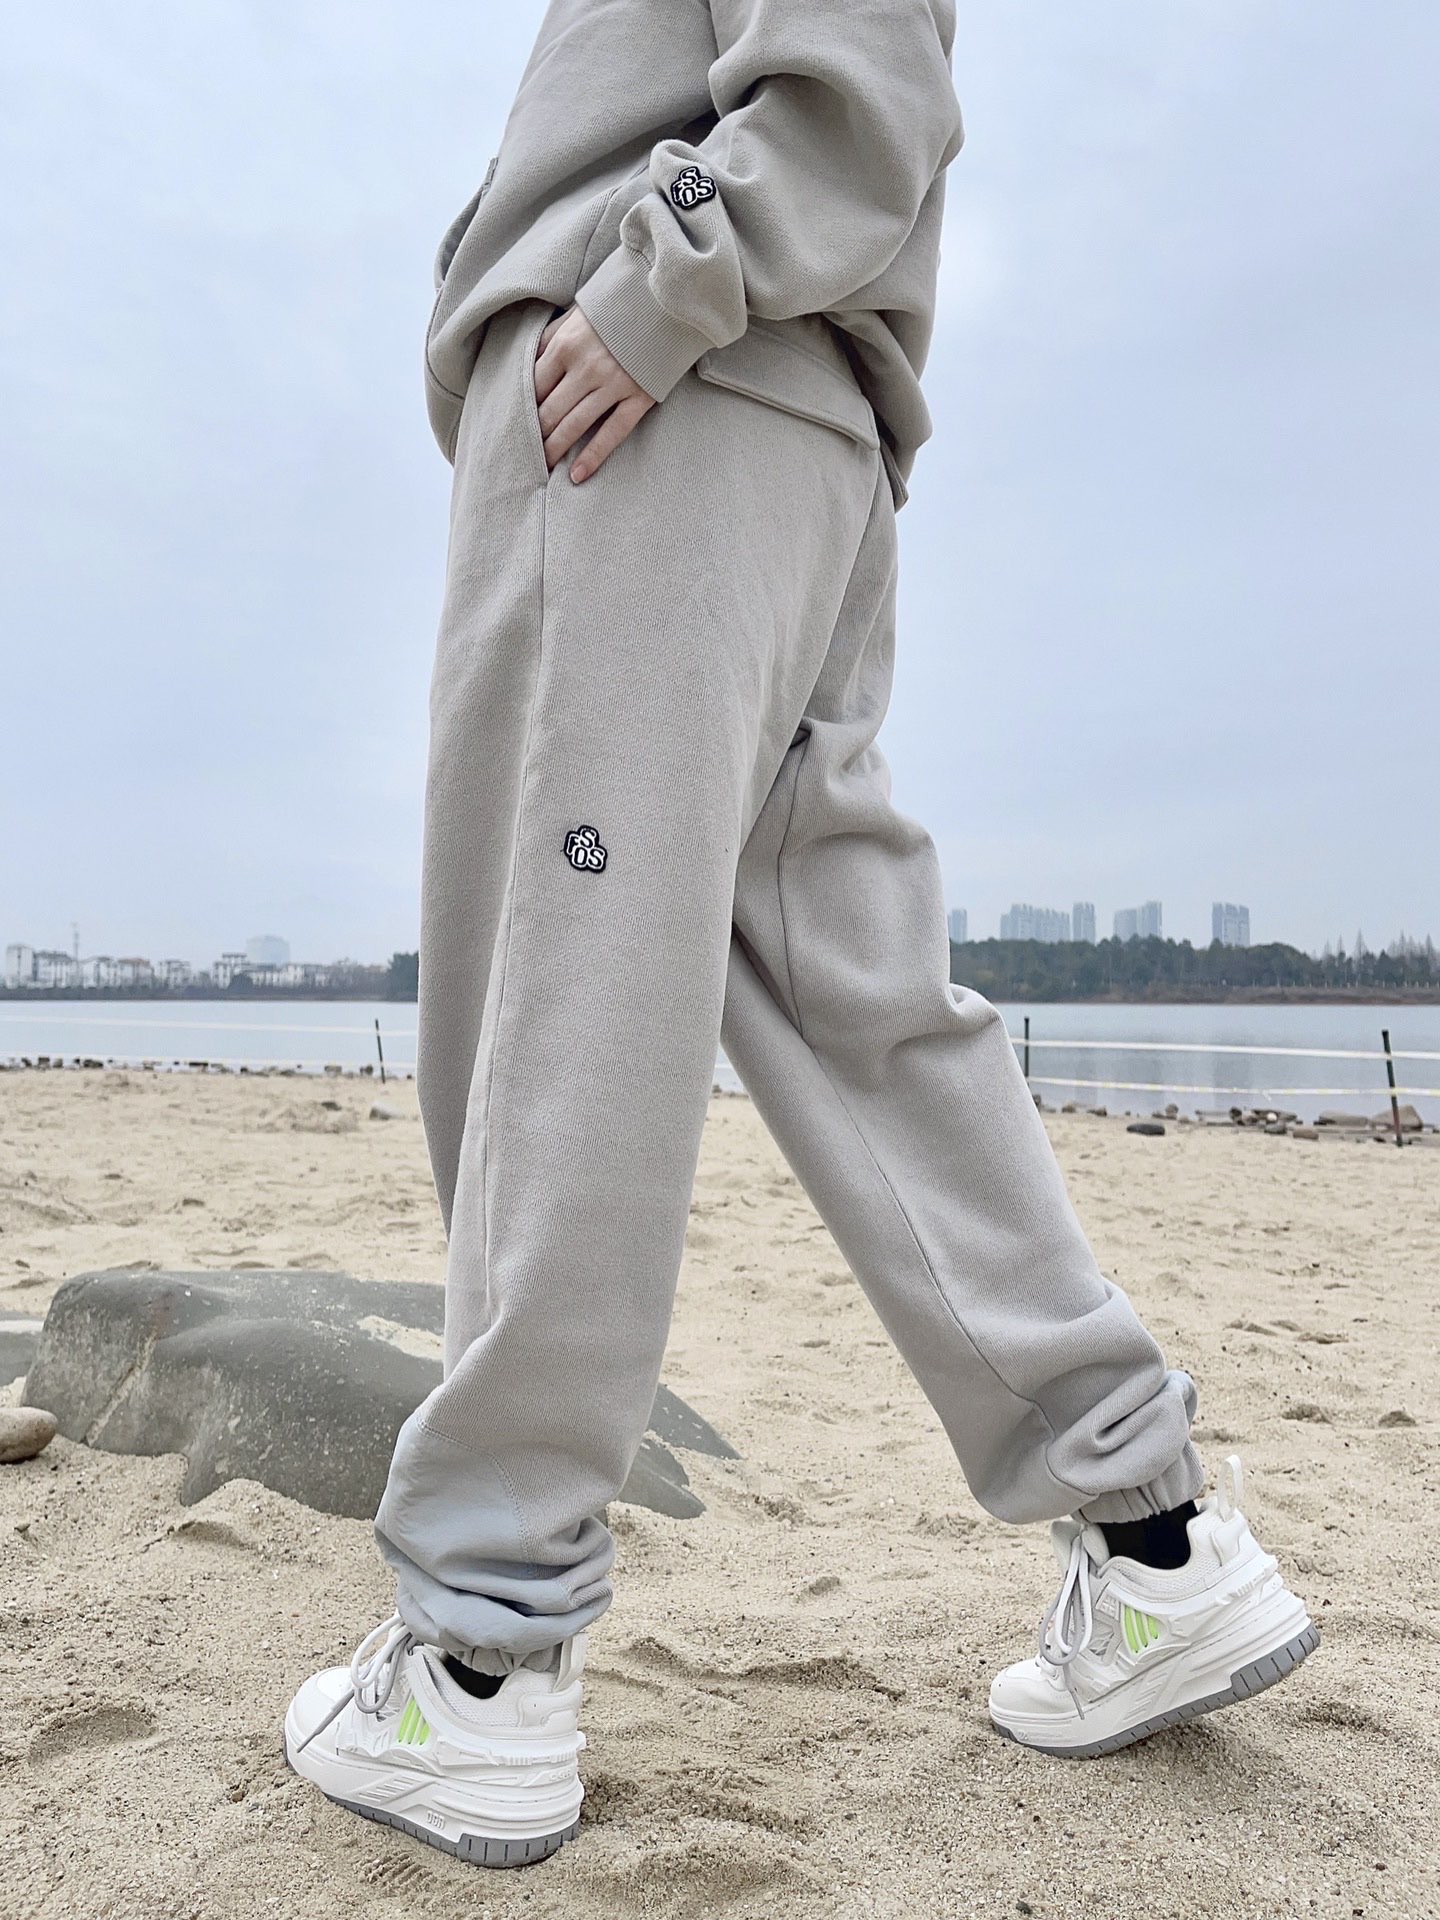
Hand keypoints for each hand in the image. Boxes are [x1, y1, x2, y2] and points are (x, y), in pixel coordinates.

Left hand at [533, 305, 655, 482]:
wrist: (666, 298)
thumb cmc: (616, 305)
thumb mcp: (576, 312)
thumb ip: (552, 338)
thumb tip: (527, 363)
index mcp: (566, 344)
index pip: (532, 386)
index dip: (520, 407)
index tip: (513, 424)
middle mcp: (586, 367)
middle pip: (549, 411)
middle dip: (533, 435)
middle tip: (522, 453)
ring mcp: (613, 385)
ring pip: (575, 426)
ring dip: (555, 450)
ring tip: (542, 467)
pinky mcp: (638, 397)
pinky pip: (612, 434)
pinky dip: (592, 457)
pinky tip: (577, 475)